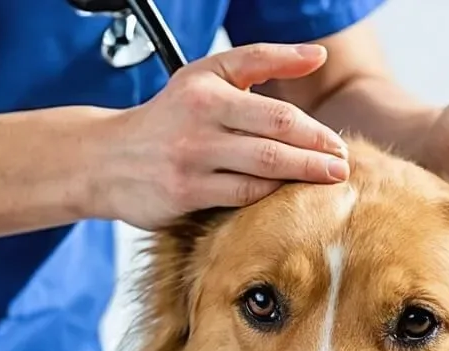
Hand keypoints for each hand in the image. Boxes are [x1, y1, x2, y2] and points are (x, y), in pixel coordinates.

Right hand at [91, 43, 349, 230]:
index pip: (274, 100)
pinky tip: (291, 196)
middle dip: (317, 150)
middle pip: (276, 132)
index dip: (313, 125)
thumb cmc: (170, 118)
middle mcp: (199, 117)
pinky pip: (244, 194)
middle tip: (342, 163)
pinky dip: (273, 194)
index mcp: (207, 86)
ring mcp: (191, 156)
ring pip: (265, 166)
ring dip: (304, 174)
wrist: (106, 158)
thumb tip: (317, 55)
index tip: (337, 140)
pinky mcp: (186, 191)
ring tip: (329, 178)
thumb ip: (261, 63)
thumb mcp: (206, 77)